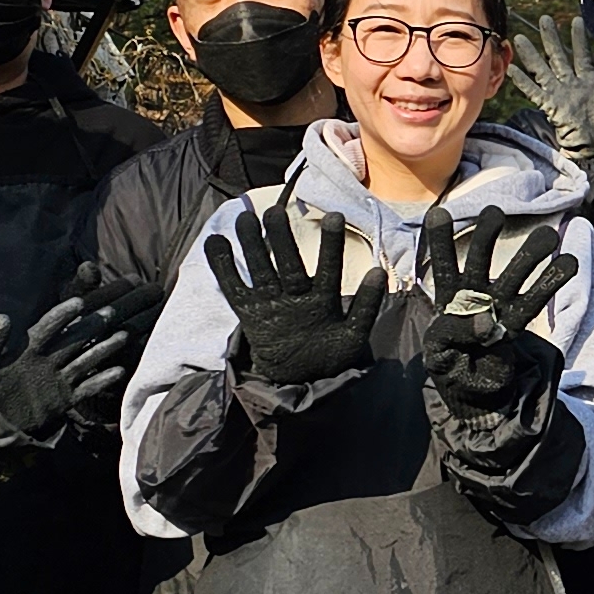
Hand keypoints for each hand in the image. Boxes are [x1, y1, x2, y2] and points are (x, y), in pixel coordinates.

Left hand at [0, 266, 138, 438]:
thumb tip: (3, 317)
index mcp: (27, 347)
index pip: (47, 327)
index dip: (61, 315)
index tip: (78, 302)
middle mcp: (47, 359)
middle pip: (74, 339)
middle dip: (92, 325)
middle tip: (112, 312)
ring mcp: (57, 379)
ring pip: (85, 359)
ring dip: (103, 348)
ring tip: (123, 335)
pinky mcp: (63, 399)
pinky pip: (86, 388)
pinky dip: (101, 381)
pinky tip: (119, 371)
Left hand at [202, 198, 390, 388]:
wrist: (297, 382)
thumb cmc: (328, 353)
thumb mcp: (354, 337)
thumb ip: (367, 306)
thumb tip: (379, 272)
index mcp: (322, 307)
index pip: (329, 271)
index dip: (332, 245)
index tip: (334, 215)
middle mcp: (293, 304)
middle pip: (287, 267)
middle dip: (281, 238)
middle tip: (274, 211)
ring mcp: (269, 307)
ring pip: (259, 272)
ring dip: (250, 244)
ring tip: (244, 217)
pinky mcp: (248, 313)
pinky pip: (232, 288)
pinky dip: (221, 266)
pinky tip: (213, 240)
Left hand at [415, 209, 575, 418]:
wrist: (473, 393)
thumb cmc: (450, 367)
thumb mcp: (439, 355)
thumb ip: (455, 336)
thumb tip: (487, 320)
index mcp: (446, 298)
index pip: (443, 264)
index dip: (441, 240)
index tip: (441, 214)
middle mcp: (473, 295)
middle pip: (480, 259)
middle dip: (486, 236)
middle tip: (495, 213)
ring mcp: (498, 306)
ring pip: (514, 275)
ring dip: (530, 255)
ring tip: (547, 234)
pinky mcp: (517, 322)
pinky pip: (535, 302)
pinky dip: (552, 283)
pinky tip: (568, 262)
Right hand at [512, 20, 593, 170]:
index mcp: (587, 84)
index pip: (581, 56)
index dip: (578, 40)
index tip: (575, 20)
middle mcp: (570, 86)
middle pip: (558, 57)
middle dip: (551, 38)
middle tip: (544, 19)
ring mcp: (558, 95)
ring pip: (542, 70)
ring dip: (532, 55)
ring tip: (520, 38)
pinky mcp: (550, 107)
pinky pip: (534, 92)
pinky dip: (523, 82)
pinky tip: (512, 69)